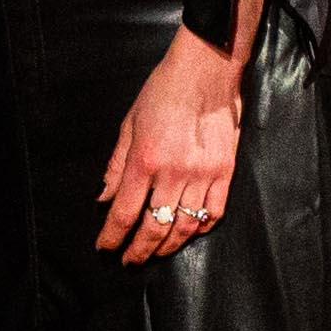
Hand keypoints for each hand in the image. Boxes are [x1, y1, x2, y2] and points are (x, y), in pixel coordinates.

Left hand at [95, 27, 242, 262]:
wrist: (206, 70)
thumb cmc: (162, 92)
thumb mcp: (128, 125)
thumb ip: (116, 166)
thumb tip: (103, 199)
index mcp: (145, 161)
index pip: (124, 213)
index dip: (112, 236)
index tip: (105, 248)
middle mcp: (174, 173)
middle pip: (154, 227)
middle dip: (139, 250)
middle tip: (129, 260)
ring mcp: (204, 175)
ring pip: (185, 225)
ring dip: (168, 245)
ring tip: (156, 253)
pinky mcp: (226, 171)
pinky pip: (215, 211)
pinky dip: (201, 227)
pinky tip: (189, 232)